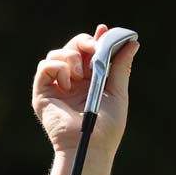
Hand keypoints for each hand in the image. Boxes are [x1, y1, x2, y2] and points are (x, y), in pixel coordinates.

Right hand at [32, 24, 138, 153]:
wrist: (91, 145)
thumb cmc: (107, 127)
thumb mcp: (118, 93)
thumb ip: (121, 67)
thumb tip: (133, 43)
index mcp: (90, 81)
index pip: (89, 53)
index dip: (95, 39)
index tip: (103, 29)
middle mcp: (72, 81)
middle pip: (72, 47)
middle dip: (83, 43)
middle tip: (93, 48)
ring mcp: (57, 86)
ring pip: (57, 53)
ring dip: (72, 58)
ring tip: (81, 75)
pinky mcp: (42, 92)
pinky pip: (45, 66)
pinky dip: (58, 68)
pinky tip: (69, 82)